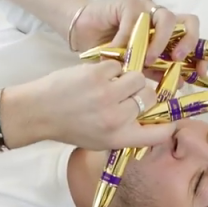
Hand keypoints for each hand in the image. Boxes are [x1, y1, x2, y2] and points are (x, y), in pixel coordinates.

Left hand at [7, 60, 174, 150]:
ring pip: (138, 77)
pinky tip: (96, 77)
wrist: (38, 112)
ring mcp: (107, 94)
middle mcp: (116, 118)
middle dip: (143, 93)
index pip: (160, 133)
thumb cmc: (70, 127)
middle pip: (150, 98)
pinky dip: (110, 69)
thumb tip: (153, 120)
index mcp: (119, 138)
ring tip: (112, 83)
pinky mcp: (98, 74)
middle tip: (129, 94)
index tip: (166, 117)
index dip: (168, 123)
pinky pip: (119, 66)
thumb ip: (127, 132)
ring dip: (128, 78)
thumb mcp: (101, 141)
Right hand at [71, 0, 207, 81]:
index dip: (200, 56)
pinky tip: (117, 50)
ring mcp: (147, 11)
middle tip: (177, 59)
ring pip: (167, 18)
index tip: (199, 74)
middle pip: (189, 23)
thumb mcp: (136, 70)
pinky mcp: (129, 5)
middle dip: (189, 42)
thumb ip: (154, 75)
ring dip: (161, 40)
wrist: (82, 35)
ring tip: (148, 58)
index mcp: (168, 38)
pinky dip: (128, 37)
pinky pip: (136, 19)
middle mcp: (161, 23)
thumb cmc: (108, 54)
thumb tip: (176, 87)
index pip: (193, 42)